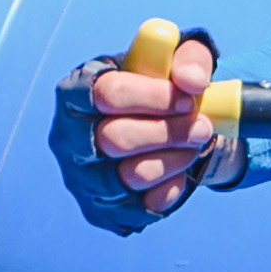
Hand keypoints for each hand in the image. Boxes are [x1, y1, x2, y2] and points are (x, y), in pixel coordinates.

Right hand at [50, 21, 230, 230]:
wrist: (154, 129)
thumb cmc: (156, 90)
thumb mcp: (176, 61)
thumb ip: (189, 60)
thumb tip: (192, 81)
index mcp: (75, 92)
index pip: (107, 94)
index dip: (154, 97)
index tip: (187, 98)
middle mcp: (68, 138)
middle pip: (117, 139)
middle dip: (169, 132)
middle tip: (202, 126)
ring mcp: (82, 178)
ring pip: (133, 175)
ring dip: (176, 158)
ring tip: (193, 144)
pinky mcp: (100, 211)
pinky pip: (142, 207)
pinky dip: (170, 188)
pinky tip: (177, 169)